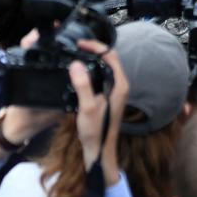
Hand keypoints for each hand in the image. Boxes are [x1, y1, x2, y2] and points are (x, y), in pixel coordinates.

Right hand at [70, 39, 127, 186]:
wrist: (100, 152)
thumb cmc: (96, 132)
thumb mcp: (87, 107)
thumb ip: (83, 85)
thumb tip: (76, 64)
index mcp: (120, 84)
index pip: (111, 55)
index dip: (96, 46)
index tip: (80, 44)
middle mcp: (121, 85)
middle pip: (109, 59)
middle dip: (93, 50)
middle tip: (76, 48)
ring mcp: (116, 91)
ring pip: (105, 67)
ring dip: (92, 60)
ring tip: (75, 56)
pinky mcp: (110, 96)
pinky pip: (102, 76)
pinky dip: (92, 70)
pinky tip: (79, 74)